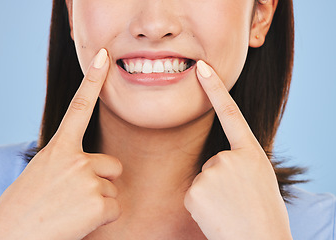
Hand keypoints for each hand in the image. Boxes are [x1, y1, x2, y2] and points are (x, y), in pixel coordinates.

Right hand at [0, 49, 122, 239]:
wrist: (7, 239)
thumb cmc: (25, 208)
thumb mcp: (44, 174)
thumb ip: (69, 163)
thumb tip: (95, 170)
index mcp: (59, 148)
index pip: (79, 107)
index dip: (94, 80)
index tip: (104, 57)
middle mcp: (76, 158)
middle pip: (112, 165)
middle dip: (101, 181)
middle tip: (73, 197)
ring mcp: (88, 178)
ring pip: (113, 189)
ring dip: (98, 202)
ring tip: (71, 212)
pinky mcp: (98, 202)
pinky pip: (115, 208)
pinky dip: (101, 219)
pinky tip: (78, 223)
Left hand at [184, 61, 291, 239]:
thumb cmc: (262, 212)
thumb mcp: (260, 179)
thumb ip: (240, 162)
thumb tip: (217, 162)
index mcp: (250, 152)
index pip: (230, 113)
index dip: (215, 88)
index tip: (202, 67)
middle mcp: (230, 158)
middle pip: (214, 160)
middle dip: (220, 179)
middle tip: (236, 200)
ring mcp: (211, 173)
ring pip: (202, 178)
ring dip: (211, 194)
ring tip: (228, 209)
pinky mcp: (195, 191)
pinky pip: (192, 193)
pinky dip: (200, 205)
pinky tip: (215, 215)